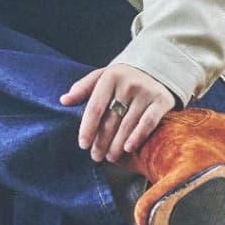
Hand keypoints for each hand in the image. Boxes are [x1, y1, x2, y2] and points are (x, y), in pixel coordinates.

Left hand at [61, 61, 178, 162]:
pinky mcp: (161, 101)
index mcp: (110, 76)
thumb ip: (83, 88)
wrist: (156, 68)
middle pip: (111, 119)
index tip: (83, 145)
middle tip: (95, 156)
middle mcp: (128, 83)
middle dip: (102, 141)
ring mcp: (146, 92)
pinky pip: (148, 123)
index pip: (95, 107)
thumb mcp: (102, 76)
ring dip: (117, 144)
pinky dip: (137, 137)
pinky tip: (128, 149)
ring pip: (128, 124)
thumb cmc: (123, 77)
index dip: (88, 128)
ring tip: (109, 157)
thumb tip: (64, 100)